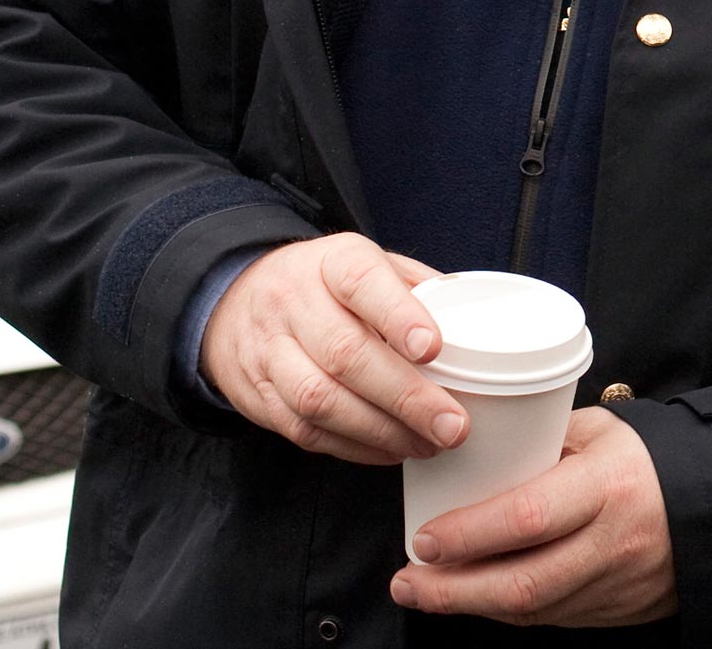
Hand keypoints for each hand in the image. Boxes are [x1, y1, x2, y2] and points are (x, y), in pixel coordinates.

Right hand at [200, 233, 464, 465]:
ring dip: (381, 431)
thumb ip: (417, 288)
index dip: (399, 317)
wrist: (237, 298)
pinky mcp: (257, 394)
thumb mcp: (369, 263)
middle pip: (346, 354)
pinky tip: (389, 450)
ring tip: (427, 444)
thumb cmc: (326, 284)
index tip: (434, 349)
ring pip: (320, 399)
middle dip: (405, 397)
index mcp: (333, 262)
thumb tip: (475, 324)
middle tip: (451, 425)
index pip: (363, 282)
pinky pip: (303, 429)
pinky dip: (352, 447)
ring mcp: (269, 350)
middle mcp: (294, 303)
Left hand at [391, 405, 675, 626]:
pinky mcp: (614, 613)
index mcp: (609, 486)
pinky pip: (550, 618)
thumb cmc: (651, 460)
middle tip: (406, 580)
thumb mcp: (603, 434)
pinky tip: (476, 597)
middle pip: (521, 583)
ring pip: (531, 610)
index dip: (470, 534)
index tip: (424, 536)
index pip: (529, 518)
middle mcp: (611, 542)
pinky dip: (506, 610)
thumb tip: (479, 450)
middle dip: (452, 590)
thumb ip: (544, 443)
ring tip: (424, 590)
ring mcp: (614, 585)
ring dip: (470, 605)